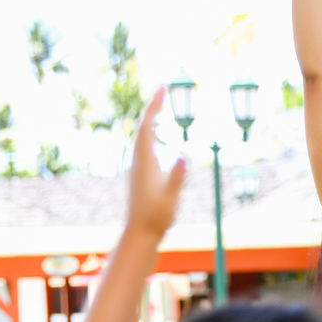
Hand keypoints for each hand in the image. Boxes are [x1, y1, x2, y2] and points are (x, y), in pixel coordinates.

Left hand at [127, 86, 185, 236]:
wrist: (140, 232)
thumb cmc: (156, 215)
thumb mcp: (171, 196)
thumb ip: (177, 176)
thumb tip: (183, 156)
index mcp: (145, 161)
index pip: (147, 126)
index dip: (154, 106)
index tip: (163, 89)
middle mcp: (139, 160)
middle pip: (143, 126)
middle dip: (153, 106)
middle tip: (163, 88)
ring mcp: (139, 166)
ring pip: (142, 135)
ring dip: (151, 117)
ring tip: (159, 103)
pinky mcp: (141, 173)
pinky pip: (145, 145)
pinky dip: (151, 131)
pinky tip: (155, 133)